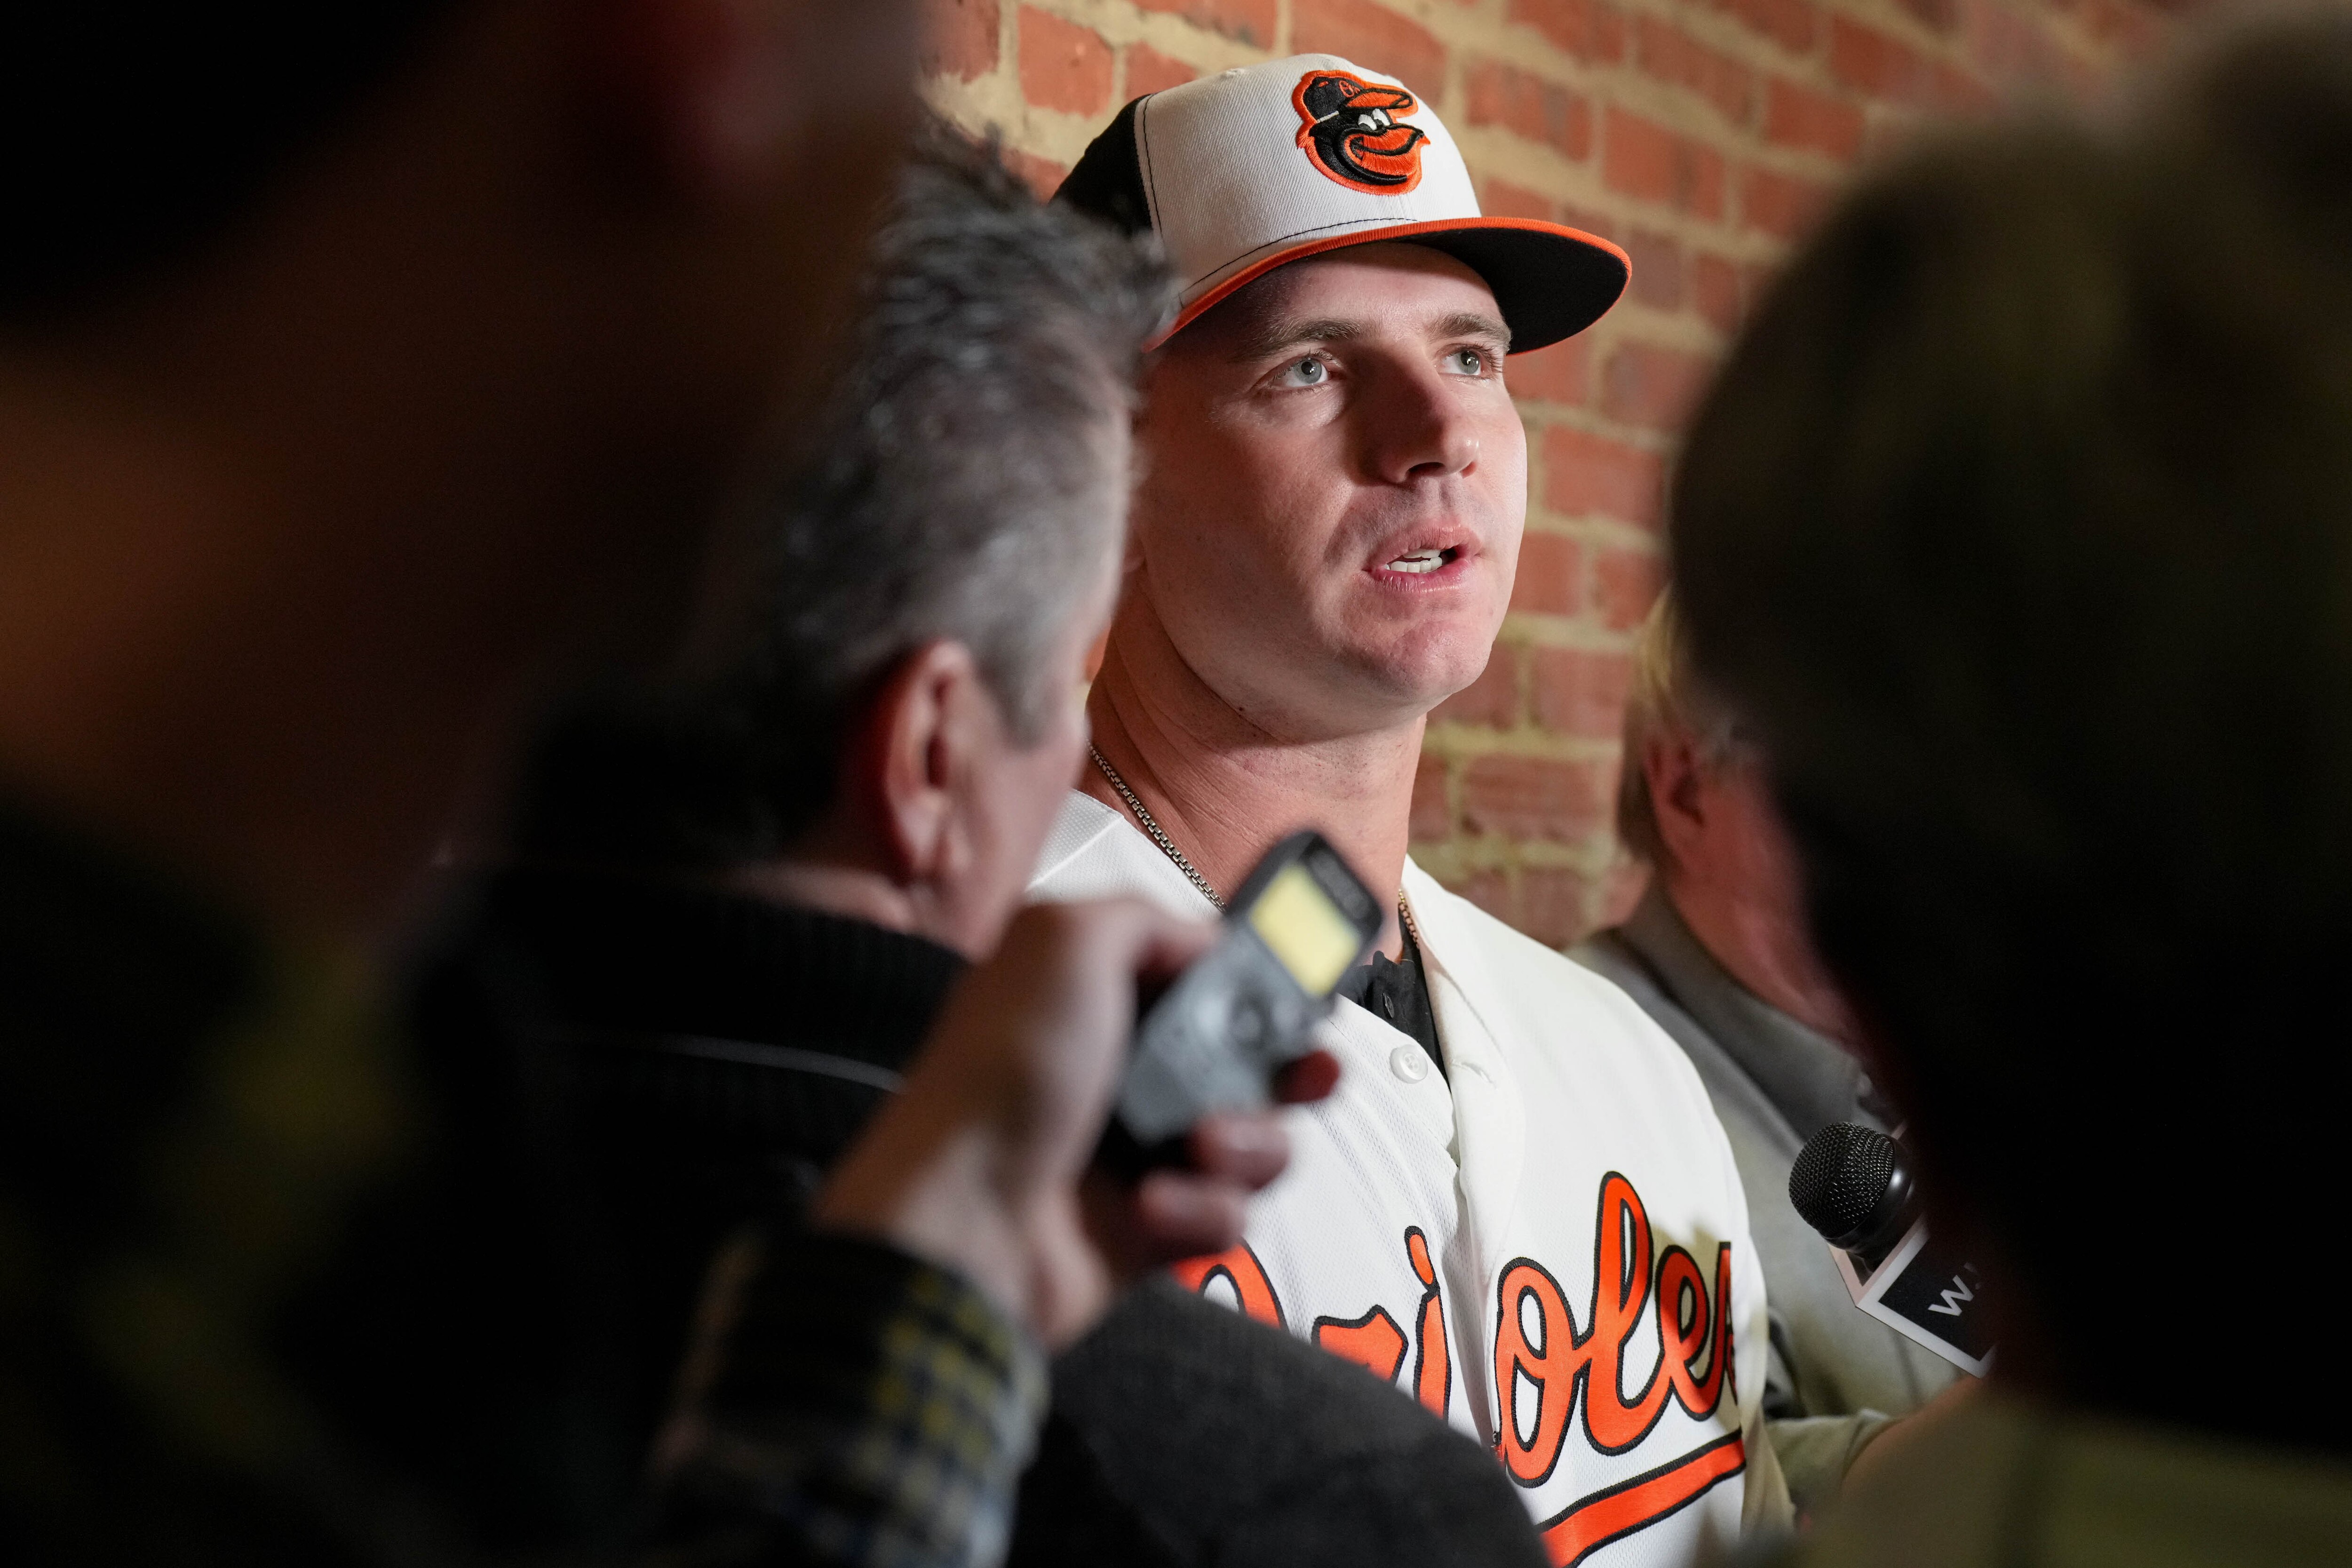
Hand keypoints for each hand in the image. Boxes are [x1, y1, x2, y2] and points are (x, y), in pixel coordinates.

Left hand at [814, 900, 1334, 1346]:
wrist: (965, 1219)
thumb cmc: (999, 1074)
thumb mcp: (1060, 940)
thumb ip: (1141, 917)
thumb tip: (1203, 937)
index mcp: (1099, 998)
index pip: (1201, 977)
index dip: (1256, 982)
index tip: (1296, 990)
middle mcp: (1122, 1071)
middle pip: (1249, 1061)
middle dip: (1293, 1067)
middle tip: (1305, 1073)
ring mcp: (1140, 1153)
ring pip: (1255, 1142)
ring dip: (1248, 1141)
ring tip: (1199, 1145)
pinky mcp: (1154, 1228)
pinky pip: (1226, 1215)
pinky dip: (1200, 1209)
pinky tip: (1150, 1205)